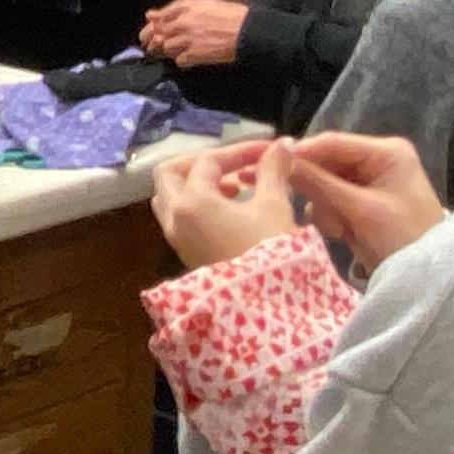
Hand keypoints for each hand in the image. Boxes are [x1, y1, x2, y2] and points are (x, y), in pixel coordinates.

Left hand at [140, 0, 249, 67]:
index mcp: (186, 7)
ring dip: (170, 50)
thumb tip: (152, 14)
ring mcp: (188, 39)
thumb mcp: (204, 4)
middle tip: (152, 45)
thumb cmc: (231, 15)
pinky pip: (180, 60)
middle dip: (154, 40)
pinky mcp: (195, 54)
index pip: (161, 16)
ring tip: (179, 50)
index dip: (153, 24)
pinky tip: (189, 57)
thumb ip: (176, 9)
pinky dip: (182, 60)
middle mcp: (183, 22)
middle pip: (159, 33)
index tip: (149, 29)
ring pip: (167, 48)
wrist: (247, 29)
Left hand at [151, 139, 301, 269]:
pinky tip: (231, 210)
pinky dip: (198, 205)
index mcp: (191, 202)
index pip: (209, 161)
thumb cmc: (268, 252)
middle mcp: (174, 218)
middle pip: (171, 174)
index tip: (269, 151)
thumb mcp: (274, 206)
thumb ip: (272, 171)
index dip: (240, 151)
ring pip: (171, 197)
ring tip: (235, 187)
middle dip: (201, 163)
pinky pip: (180, 218)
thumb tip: (282, 145)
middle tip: (233, 165)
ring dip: (196, 185)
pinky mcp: (186, 254)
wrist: (263, 309)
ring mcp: (176, 238)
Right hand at [288, 132, 447, 273]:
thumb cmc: (403, 240)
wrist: (428, 281)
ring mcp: (369, 183)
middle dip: (314, 187)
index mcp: (387, 153)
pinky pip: (331, 201)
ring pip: (324, 184)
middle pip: (326, 163)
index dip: (301, 153)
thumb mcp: (362, 211)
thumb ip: (320, 184)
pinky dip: (329, 216)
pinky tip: (340, 233)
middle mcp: (377, 160)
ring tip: (338, 230)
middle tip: (295, 203)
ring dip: (324, 207)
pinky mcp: (362, 203)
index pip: (333, 143)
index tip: (269, 164)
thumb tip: (283, 161)